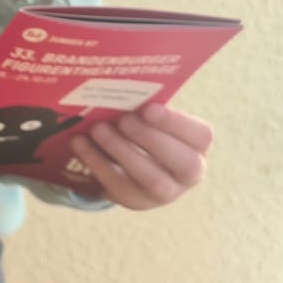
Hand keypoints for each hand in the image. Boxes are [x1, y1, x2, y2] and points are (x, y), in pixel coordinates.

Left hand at [70, 103, 212, 209]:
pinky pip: (120, 187)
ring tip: (98, 129)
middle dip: (151, 139)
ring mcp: (165, 193)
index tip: (148, 108)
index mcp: (197, 145)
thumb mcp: (146, 113)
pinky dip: (98, 163)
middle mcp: (189, 174)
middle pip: (185, 164)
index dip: (176, 123)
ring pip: (153, 180)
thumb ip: (142, 102)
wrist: (125, 159)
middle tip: (123, 119)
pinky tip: (80, 143)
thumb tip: (118, 80)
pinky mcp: (137, 202)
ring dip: (122, 151)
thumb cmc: (141, 126)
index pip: (201, 136)